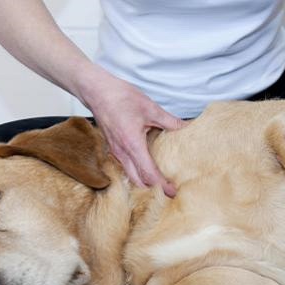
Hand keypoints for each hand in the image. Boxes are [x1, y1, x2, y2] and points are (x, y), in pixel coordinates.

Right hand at [76, 64, 186, 196]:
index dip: (161, 186)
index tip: (172, 193)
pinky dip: (137, 173)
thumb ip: (170, 121)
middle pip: (138, 181)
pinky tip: (147, 169)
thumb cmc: (120, 97)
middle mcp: (122, 153)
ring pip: (130, 176)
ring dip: (144, 183)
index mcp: (132, 144)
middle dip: (153, 190)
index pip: (148, 174)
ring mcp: (116, 152)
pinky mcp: (114, 148)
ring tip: (160, 184)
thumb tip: (187, 127)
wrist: (96, 91)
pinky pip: (126, 167)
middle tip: (169, 192)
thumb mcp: (150, 108)